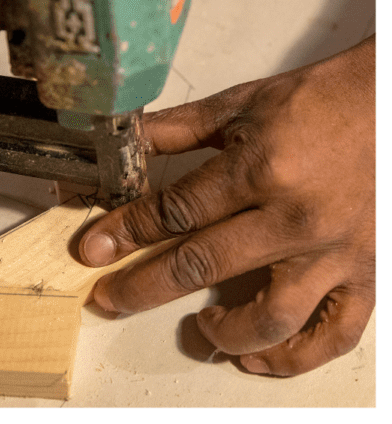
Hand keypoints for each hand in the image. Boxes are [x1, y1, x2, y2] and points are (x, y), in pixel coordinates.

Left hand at [76, 37, 374, 375]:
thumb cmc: (322, 101)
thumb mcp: (240, 105)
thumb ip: (175, 131)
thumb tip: (120, 145)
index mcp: (260, 170)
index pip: (175, 212)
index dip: (125, 233)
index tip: (93, 251)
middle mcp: (296, 218)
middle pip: (203, 265)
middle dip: (144, 288)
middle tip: (110, 299)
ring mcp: (335, 253)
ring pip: (270, 318)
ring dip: (225, 334)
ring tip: (201, 329)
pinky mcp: (367, 273)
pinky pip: (334, 334)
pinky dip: (295, 356)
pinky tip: (259, 357)